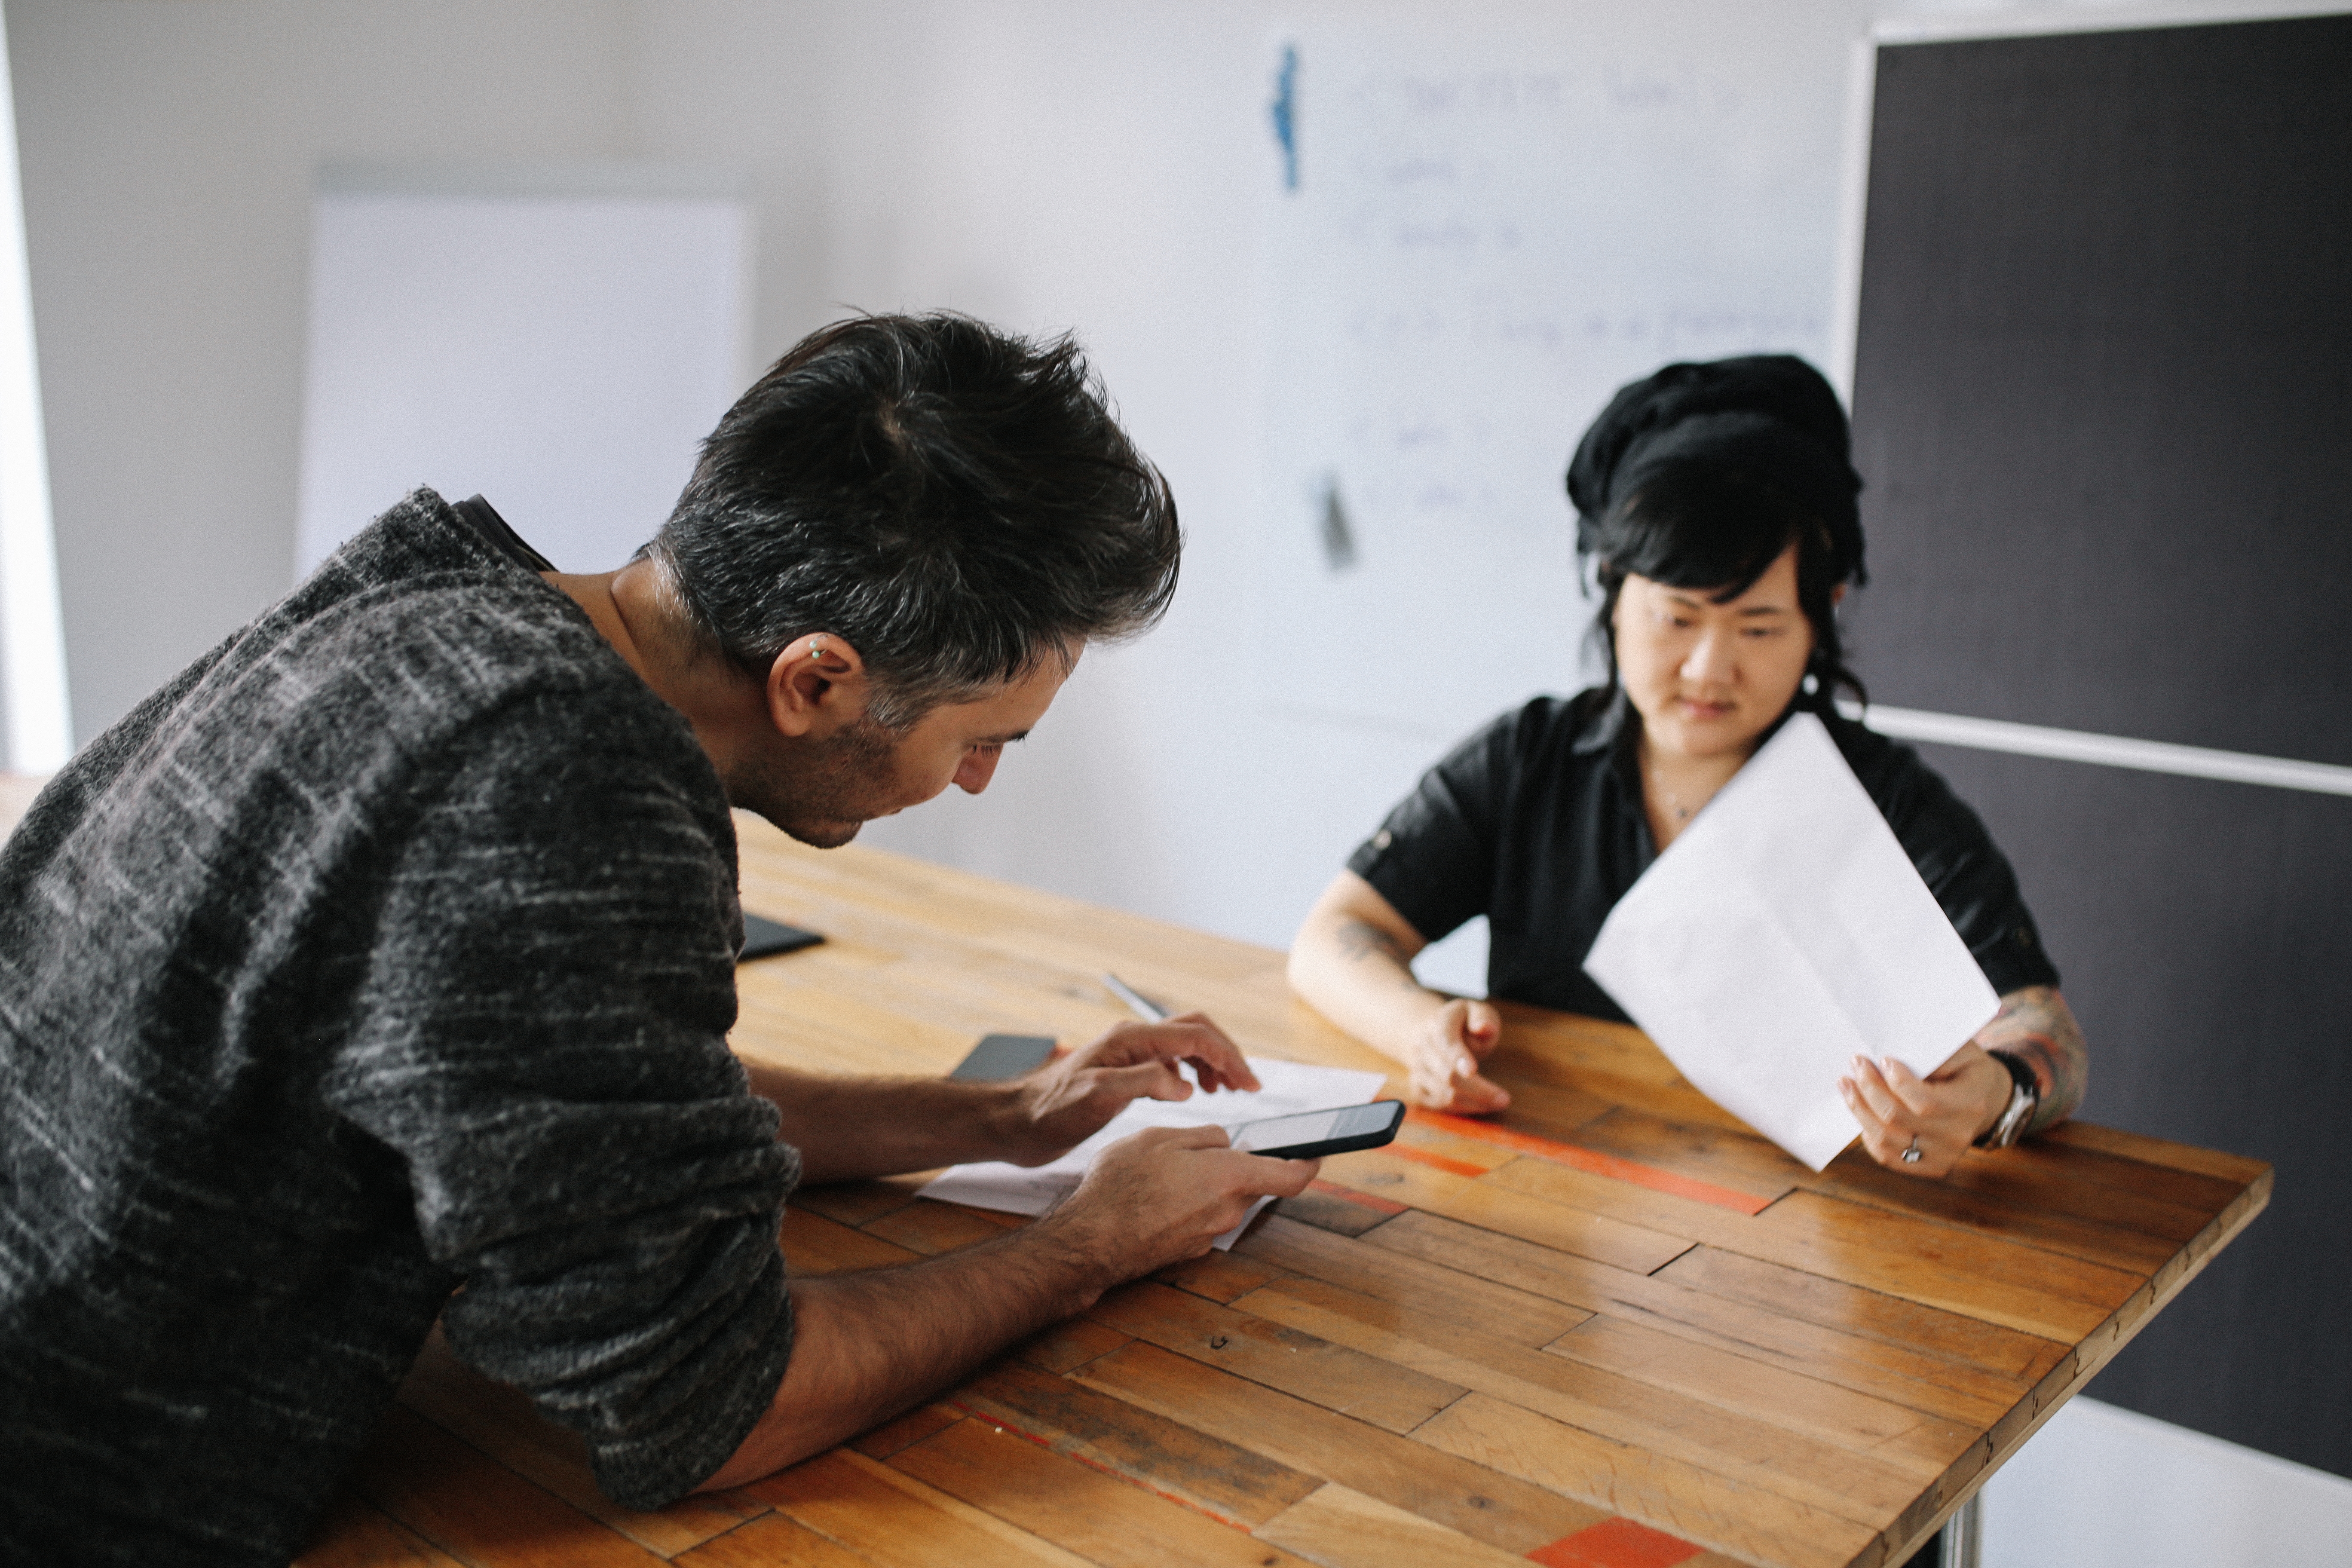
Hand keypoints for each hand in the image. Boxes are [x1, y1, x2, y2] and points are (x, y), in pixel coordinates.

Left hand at [996, 1014, 1259, 1165]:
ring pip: (1184, 1043)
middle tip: (1247, 1084)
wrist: (1017, 1123)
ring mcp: (1128, 1054)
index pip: (1195, 1035)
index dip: (1228, 1056)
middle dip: (1226, 1053)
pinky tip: (1192, 1091)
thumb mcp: (1097, 1098)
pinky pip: (1169, 1060)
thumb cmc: (1050, 1112)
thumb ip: (1143, 1083)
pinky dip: (1191, 1071)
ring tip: (1225, 1089)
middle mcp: (1132, 1040)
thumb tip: (1184, 1083)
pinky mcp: (1124, 1071)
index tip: (1250, 1084)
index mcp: (1130, 1040)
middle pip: (1195, 1030)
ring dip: (1211, 1061)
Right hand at [1043, 1124, 1319, 1279]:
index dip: (1309, 1163)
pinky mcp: (1191, 1249)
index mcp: (1229, 1177)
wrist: (1092, 1241)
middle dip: (1238, 1166)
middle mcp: (1228, 1210)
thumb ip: (1203, 1137)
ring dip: (1210, 1184)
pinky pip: (1204, 1217)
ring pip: (1226, 1200)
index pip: (1291, 1176)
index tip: (1316, 1153)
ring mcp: (1210, 1234)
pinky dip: (1192, 1204)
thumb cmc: (1122, 1184)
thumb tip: (1225, 1143)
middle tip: (1206, 1150)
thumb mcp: (1160, 1138)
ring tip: (1169, 1171)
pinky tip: (1159, 1195)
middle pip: (1252, 1184)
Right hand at [1407, 999, 1508, 1113]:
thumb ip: (1483, 1018)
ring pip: (1443, 1093)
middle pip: (1446, 1073)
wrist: (1433, 1032)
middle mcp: (1422, 1046)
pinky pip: (1437, 1104)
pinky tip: (1479, 1105)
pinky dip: (1460, 1109)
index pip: (1444, 1040)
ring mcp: (1417, 1068)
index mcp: (1437, 1023)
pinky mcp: (1418, 1086)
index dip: (1457, 1056)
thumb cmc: (1463, 1023)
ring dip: (1473, 1103)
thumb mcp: (1477, 1011)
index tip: (1472, 1071)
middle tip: (1503, 1099)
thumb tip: (1483, 1029)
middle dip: (1477, 1090)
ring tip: (1498, 1102)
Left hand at [1839, 1043, 2012, 1177]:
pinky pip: (1887, 1156)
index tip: (1883, 1059)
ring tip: (1847, 1084)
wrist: (1986, 1100)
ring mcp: (1943, 1157)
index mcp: (1970, 1105)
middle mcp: (1957, 1137)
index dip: (1897, 1082)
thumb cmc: (1966, 1068)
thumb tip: (1894, 1058)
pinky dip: (1867, 1133)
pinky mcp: (1929, 1167)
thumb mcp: (1963, 1050)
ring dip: (1860, 1109)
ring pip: (1886, 1139)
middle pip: (1897, 1119)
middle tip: (1856, 1063)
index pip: (1924, 1102)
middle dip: (1869, 1089)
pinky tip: (1861, 1110)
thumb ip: (1934, 1053)